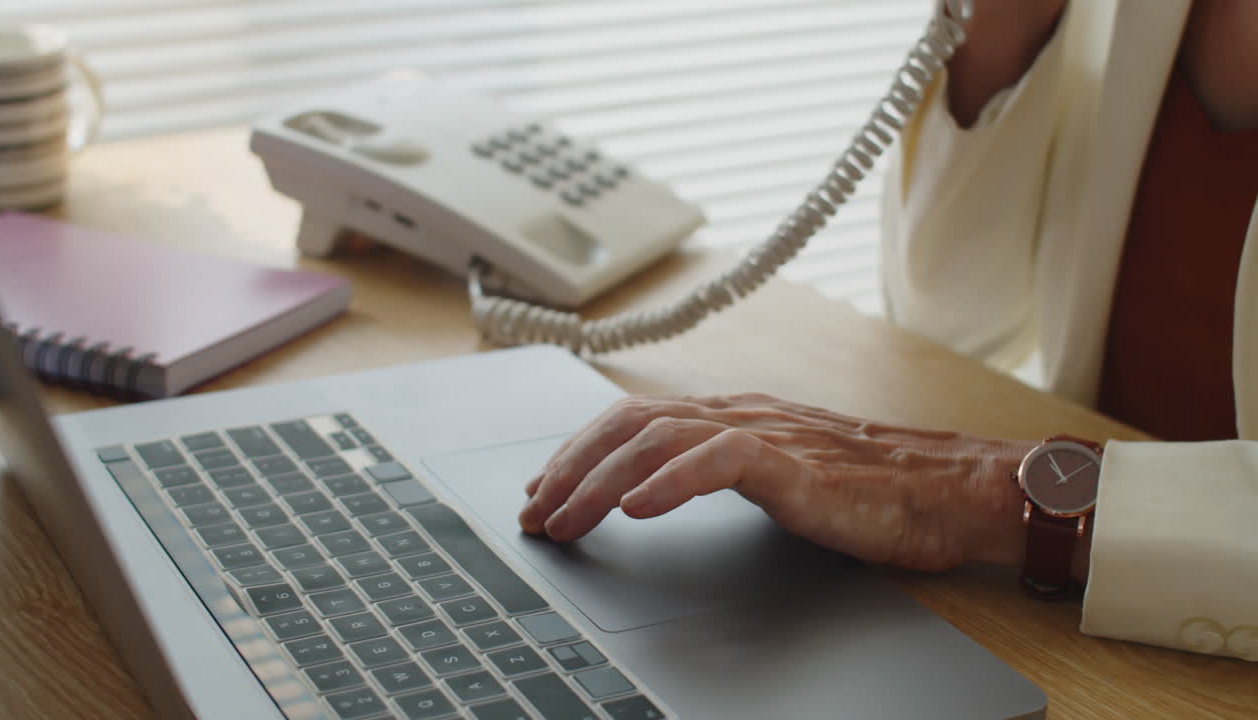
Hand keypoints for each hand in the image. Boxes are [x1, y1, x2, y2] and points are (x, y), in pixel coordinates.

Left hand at [519, 394, 1035, 571]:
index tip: (543, 488)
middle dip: (571, 467)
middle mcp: (739, 414)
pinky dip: (670, 482)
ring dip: (601, 482)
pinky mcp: (794, 464)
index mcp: (731, 416)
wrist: (947, 488)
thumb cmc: (870, 490)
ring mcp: (766, 433)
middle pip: (631, 424)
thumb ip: (721, 467)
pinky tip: (637, 509)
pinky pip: (719, 462)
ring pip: (660, 440)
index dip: (580, 451)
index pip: (635, 419)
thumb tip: (658, 486)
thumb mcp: (776, 472)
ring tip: (566, 518)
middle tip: (534, 511)